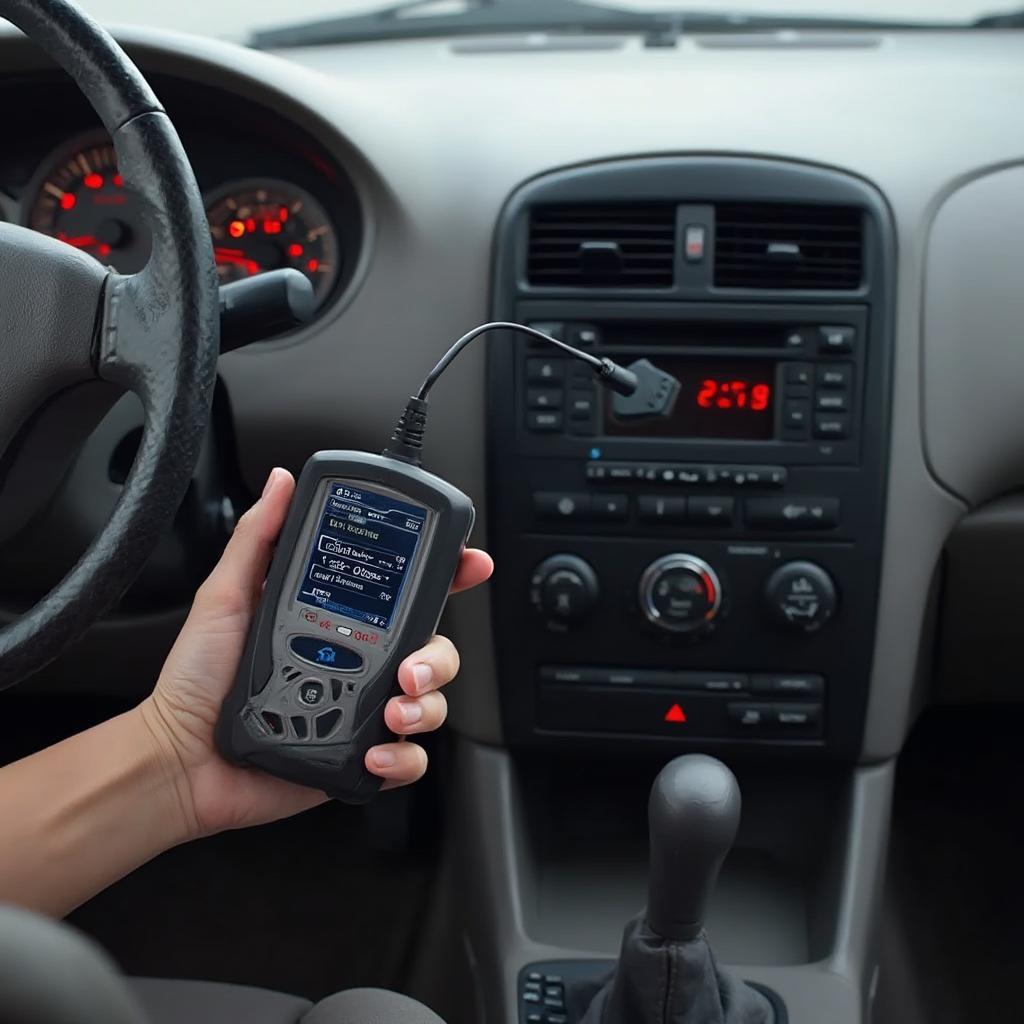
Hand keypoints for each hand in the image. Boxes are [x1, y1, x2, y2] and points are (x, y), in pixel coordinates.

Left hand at [138, 468, 492, 839]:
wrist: (181, 756)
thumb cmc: (198, 678)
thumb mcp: (227, 595)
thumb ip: (258, 537)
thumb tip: (281, 482)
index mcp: (339, 622)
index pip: (405, 593)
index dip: (448, 576)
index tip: (470, 563)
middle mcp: (359, 664)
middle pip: (435, 650)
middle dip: (439, 658)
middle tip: (409, 668)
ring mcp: (362, 711)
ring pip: (431, 703)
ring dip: (425, 706)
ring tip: (391, 711)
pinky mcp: (359, 758)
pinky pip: (408, 759)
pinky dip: (402, 759)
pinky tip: (374, 752)